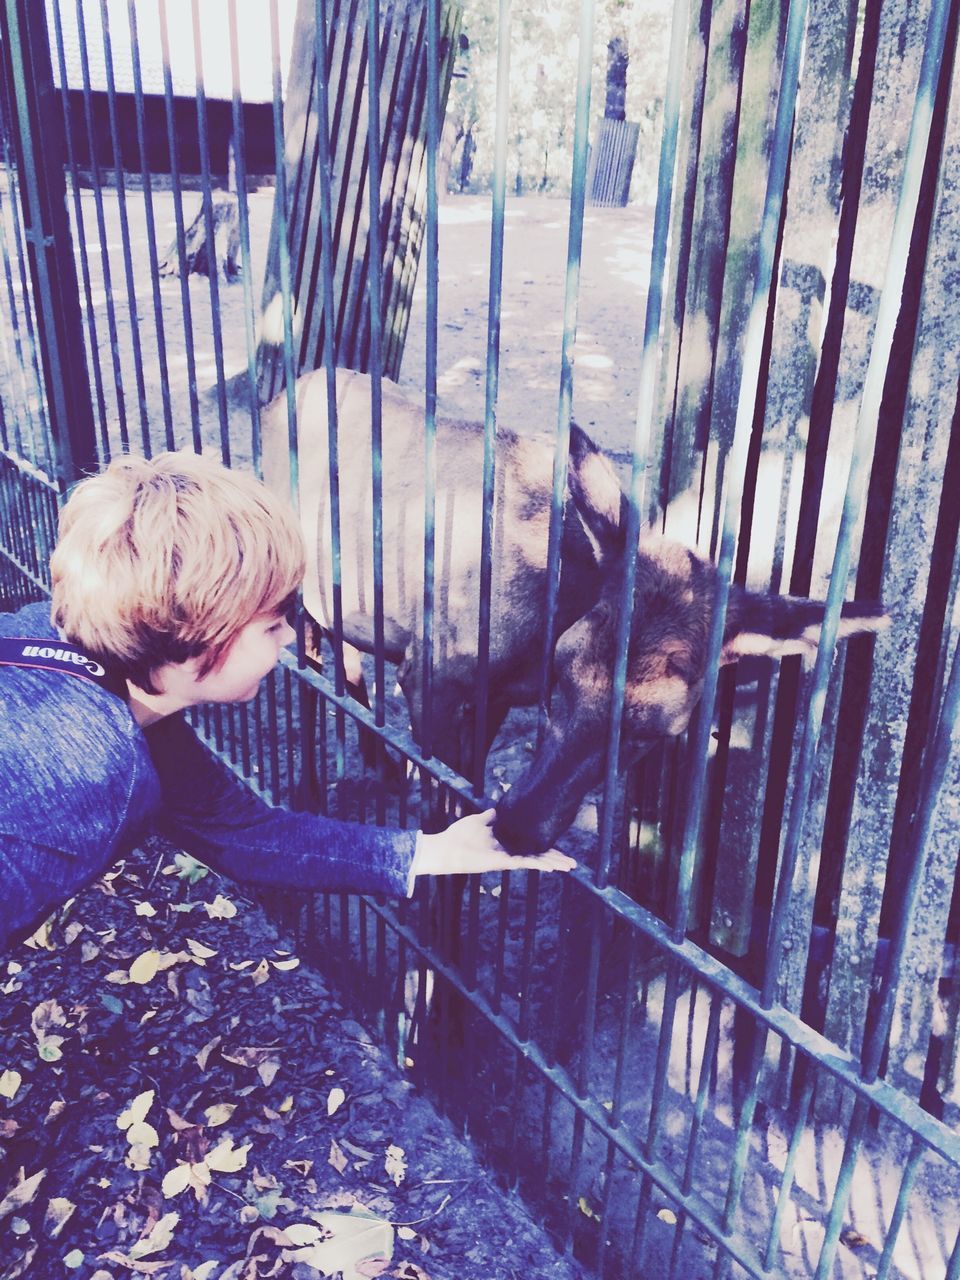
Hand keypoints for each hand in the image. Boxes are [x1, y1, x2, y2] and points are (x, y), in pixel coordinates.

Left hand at [414, 809, 575, 878]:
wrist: (446, 848)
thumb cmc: (459, 835)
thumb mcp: (478, 820)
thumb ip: (490, 817)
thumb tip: (496, 808)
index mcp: (506, 843)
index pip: (530, 845)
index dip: (546, 847)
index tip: (560, 846)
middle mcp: (509, 852)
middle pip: (538, 855)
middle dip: (556, 859)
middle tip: (573, 863)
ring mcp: (507, 858)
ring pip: (535, 861)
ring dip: (552, 863)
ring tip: (568, 867)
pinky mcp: (502, 862)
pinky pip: (524, 863)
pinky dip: (538, 864)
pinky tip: (551, 867)